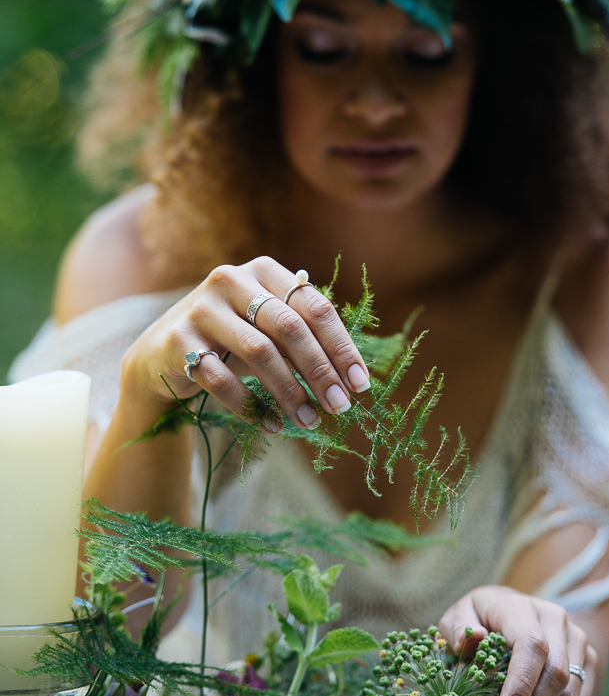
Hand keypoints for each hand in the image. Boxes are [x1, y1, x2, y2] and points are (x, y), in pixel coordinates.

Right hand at [121, 256, 370, 429]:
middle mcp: (231, 280)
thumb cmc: (231, 342)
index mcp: (263, 271)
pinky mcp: (179, 340)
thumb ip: (303, 339)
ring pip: (259, 352)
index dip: (341, 347)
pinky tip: (271, 424)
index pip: (314, 307)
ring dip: (290, 392)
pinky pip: (222, 378)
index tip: (360, 384)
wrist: (161, 355)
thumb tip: (352, 378)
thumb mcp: (267, 331)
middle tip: (340, 406)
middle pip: (290, 328)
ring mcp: (202, 308)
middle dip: (320, 371)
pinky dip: (250, 405)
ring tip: (309, 421)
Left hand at [438, 585, 597, 695]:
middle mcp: (557, 622)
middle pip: (557, 675)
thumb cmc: (481, 618)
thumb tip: (472, 639)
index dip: (522, 683)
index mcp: (523, 608)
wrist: (516, 611)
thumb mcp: (460, 616)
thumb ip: (458, 627)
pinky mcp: (588, 666)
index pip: (532, 645)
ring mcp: (578, 644)